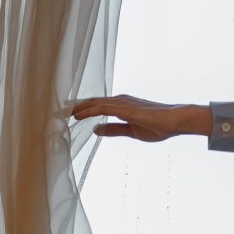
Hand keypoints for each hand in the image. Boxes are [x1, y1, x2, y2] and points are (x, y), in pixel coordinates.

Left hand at [71, 95, 211, 141]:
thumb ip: (114, 129)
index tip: (69, 114)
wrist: (176, 121)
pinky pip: (102, 108)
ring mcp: (122, 103)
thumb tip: (95, 130)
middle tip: (58, 111)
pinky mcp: (124, 108)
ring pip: (94, 103)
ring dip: (77, 107)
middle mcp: (120, 101)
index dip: (83, 109)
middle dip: (75, 107)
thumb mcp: (132, 131)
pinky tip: (77, 114)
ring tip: (61, 112)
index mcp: (122, 106)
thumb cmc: (159, 126)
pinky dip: (88, 110)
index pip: (98, 106)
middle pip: (92, 102)